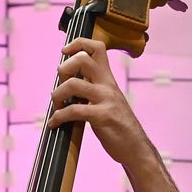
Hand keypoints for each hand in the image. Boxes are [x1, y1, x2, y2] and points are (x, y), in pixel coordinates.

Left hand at [47, 38, 150, 166]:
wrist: (136, 148)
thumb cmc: (118, 126)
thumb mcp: (108, 101)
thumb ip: (92, 89)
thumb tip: (67, 86)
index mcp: (108, 79)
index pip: (97, 47)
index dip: (78, 43)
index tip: (65, 51)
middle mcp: (107, 85)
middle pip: (83, 59)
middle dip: (64, 69)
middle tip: (61, 86)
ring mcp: (106, 100)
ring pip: (73, 84)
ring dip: (57, 95)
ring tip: (57, 107)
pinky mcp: (102, 117)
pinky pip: (74, 110)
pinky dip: (59, 116)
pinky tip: (55, 123)